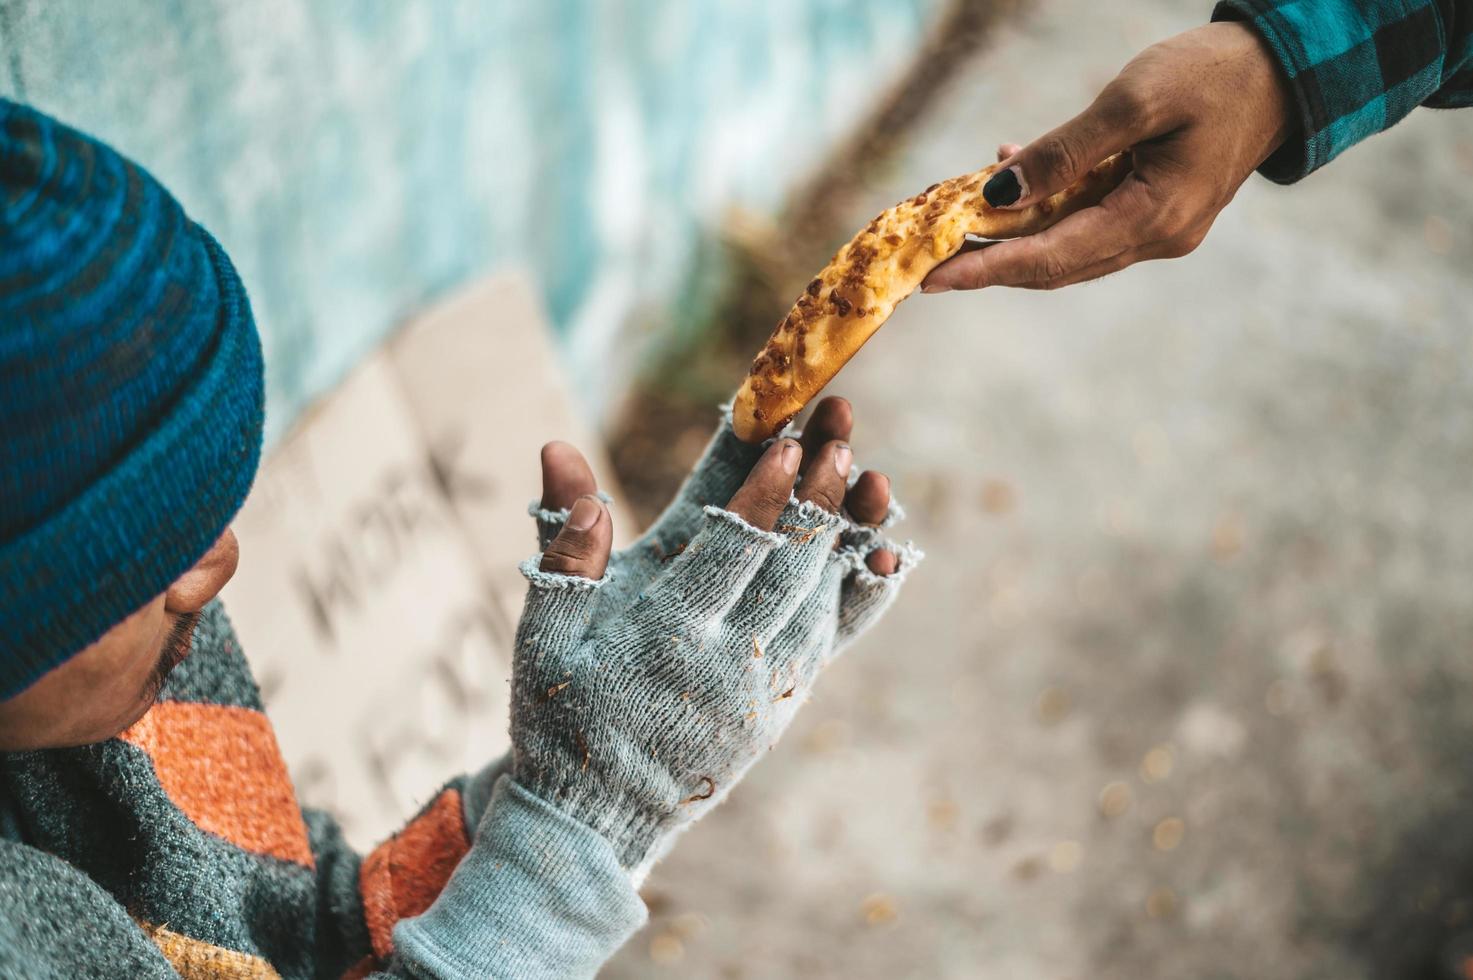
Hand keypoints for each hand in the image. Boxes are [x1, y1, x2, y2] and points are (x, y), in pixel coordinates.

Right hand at [512, 398, 917, 876]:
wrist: (595, 821)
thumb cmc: (560, 717)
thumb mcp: (546, 634)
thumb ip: (564, 545)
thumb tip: (560, 451)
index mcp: (667, 636)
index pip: (730, 549)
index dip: (764, 491)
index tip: (790, 439)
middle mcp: (727, 664)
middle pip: (789, 567)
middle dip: (819, 497)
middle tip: (842, 437)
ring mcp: (762, 690)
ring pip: (820, 601)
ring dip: (846, 535)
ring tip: (870, 477)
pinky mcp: (779, 709)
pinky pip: (831, 644)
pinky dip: (859, 597)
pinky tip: (880, 555)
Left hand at [924, 21, 1291, 291]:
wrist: (1280, 72)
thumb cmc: (1212, 75)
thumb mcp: (1134, 100)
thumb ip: (1065, 151)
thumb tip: (1000, 194)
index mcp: (1154, 218)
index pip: (1051, 258)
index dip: (987, 269)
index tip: (934, 279)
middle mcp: (1155, 239)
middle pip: (1055, 266)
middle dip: (990, 264)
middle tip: (928, 263)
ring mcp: (1157, 231)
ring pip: (1068, 248)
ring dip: (1013, 237)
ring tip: (957, 221)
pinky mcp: (1154, 214)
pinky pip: (1087, 223)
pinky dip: (1046, 209)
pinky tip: (1013, 172)